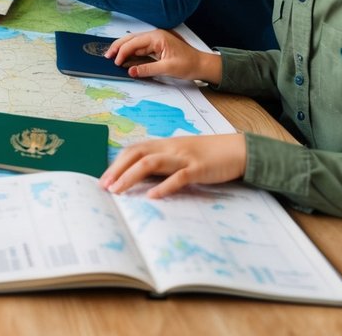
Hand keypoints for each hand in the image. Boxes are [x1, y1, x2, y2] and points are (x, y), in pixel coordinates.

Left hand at [99, 134, 247, 198]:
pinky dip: (163, 187)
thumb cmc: (207, 154)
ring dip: (130, 177)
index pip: (133, 150)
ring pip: (150, 163)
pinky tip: (151, 196)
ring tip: (118, 191)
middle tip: (104, 187)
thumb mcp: (180, 154)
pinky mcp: (198, 169)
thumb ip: (162, 162)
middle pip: (136, 154)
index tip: (103, 179)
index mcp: (164, 144)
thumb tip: (139, 177)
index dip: (116, 164)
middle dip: (117, 170)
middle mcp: (170, 148)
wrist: (238, 149)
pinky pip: (178, 177)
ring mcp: (183, 157)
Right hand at [105, 29, 221, 82]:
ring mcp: (155, 41)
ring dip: (123, 49)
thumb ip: (147, 69)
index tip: (115, 62)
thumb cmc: (189, 64)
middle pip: (131, 39)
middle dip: (118, 47)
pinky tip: (124, 58)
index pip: (134, 42)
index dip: (123, 52)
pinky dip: (131, 53)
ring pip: (134, 43)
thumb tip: (130, 71)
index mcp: (157, 37)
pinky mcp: (157, 47)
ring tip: (112, 56)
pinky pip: (140, 48)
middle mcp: (155, 36)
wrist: (202, 65)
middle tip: (107, 56)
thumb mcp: (168, 68)